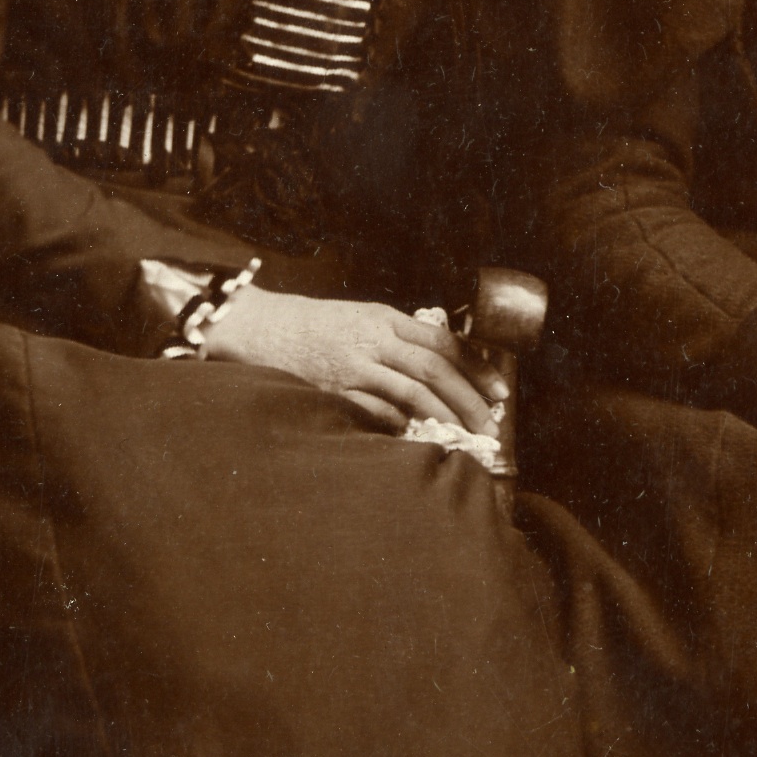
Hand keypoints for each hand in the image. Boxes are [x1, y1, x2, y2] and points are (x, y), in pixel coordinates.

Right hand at [199, 280, 501, 445]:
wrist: (256, 327)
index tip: (500, 391)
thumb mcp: (361, 318)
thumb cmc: (313, 326)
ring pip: (411, 392)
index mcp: (386, 319)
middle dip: (469, 399)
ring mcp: (352, 366)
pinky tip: (415, 438)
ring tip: (464, 436)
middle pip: (435, 369)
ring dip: (443, 416)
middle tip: (490, 424)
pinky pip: (375, 411)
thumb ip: (398, 337)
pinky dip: (399, 425)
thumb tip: (443, 366)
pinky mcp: (330, 389)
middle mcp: (373, 340)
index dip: (477, 367)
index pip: (445, 342)